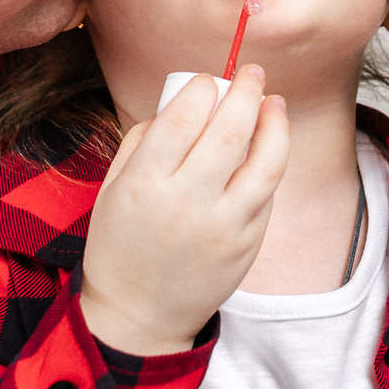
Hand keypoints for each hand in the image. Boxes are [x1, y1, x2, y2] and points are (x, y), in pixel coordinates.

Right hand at [77, 67, 288, 355]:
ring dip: (275, 124)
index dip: (202, 87)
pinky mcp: (248, 244)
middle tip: (252, 74)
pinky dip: (271, 163)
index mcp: (145, 183)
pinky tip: (270, 145)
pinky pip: (267, 192)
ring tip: (274, 103)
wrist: (138, 315)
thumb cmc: (121, 245)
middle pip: (229, 131)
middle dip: (245, 92)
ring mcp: (224, 226)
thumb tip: (186, 101)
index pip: (183, 117)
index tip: (208, 79)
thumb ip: (144, 139)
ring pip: (264, 161)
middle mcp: (187, 203)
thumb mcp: (113, 188)